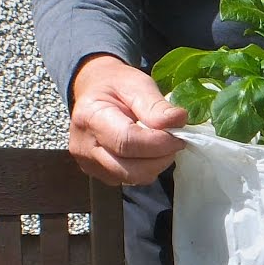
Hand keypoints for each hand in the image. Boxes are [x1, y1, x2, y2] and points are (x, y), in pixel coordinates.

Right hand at [68, 54, 187, 186]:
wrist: (94, 92)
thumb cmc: (116, 86)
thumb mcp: (137, 84)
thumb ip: (155, 105)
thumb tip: (178, 121)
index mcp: (90, 117)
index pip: (127, 141)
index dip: (159, 143)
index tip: (179, 135)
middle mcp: (84, 147)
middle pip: (131, 169)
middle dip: (161, 157)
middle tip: (175, 140)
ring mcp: (89, 164)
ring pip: (132, 178)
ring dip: (155, 164)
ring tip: (161, 143)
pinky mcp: (97, 174)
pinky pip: (129, 180)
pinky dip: (146, 168)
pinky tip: (147, 151)